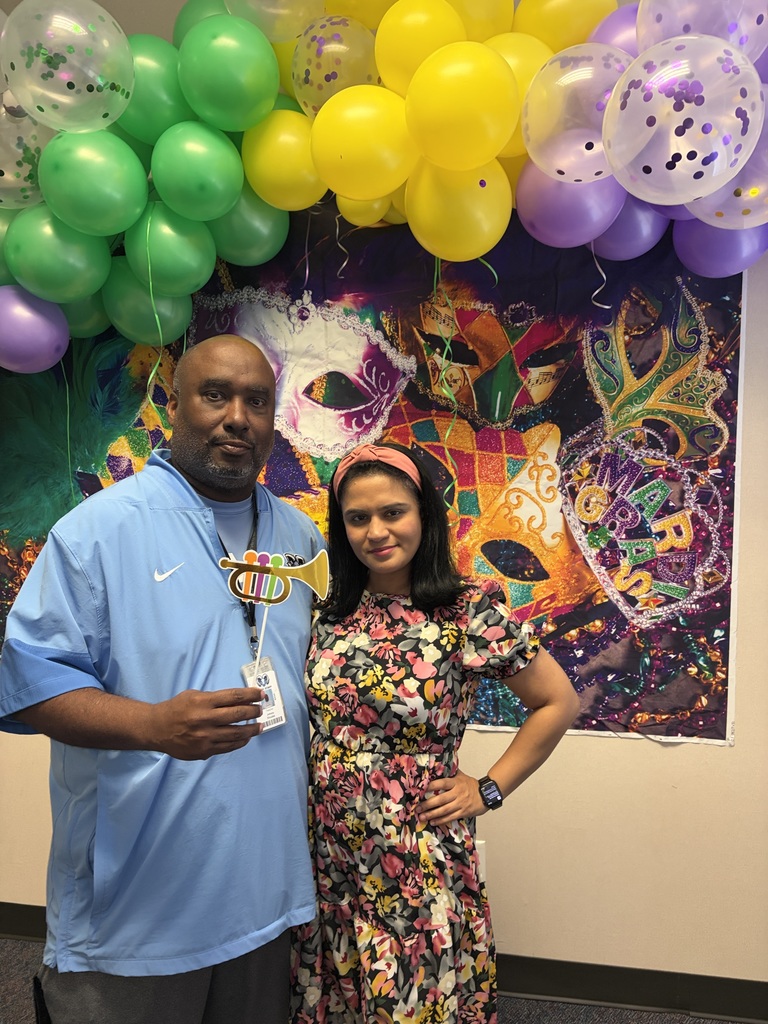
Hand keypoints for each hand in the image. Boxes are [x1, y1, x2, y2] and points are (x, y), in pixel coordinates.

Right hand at [148, 687, 265, 759]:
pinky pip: (228, 747)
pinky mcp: (204, 751)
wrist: (157, 729)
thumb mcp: (194, 695)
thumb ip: (214, 698)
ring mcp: (205, 737)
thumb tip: (238, 700)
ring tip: (259, 726)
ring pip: (236, 734)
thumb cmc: (176, 709)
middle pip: (238, 714)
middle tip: (260, 710)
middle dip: (253, 711)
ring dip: (252, 729)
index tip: (260, 695)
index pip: (234, 697)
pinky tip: (246, 738)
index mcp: (203, 702)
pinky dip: (240, 742)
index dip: (251, 695)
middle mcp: (205, 719)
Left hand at [415, 770, 485, 825]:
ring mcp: (460, 804)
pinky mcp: (463, 812)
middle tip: (418, 807)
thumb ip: (451, 772)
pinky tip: (433, 821)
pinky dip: (441, 820)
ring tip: (422, 816)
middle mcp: (458, 793)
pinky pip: (450, 817)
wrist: (486, 795)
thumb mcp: (462, 776)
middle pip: (441, 799)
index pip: (442, 783)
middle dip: (428, 804)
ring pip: (444, 810)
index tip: (421, 789)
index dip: (432, 786)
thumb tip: (439, 765)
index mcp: (456, 783)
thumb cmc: (472, 785)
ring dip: (432, 814)